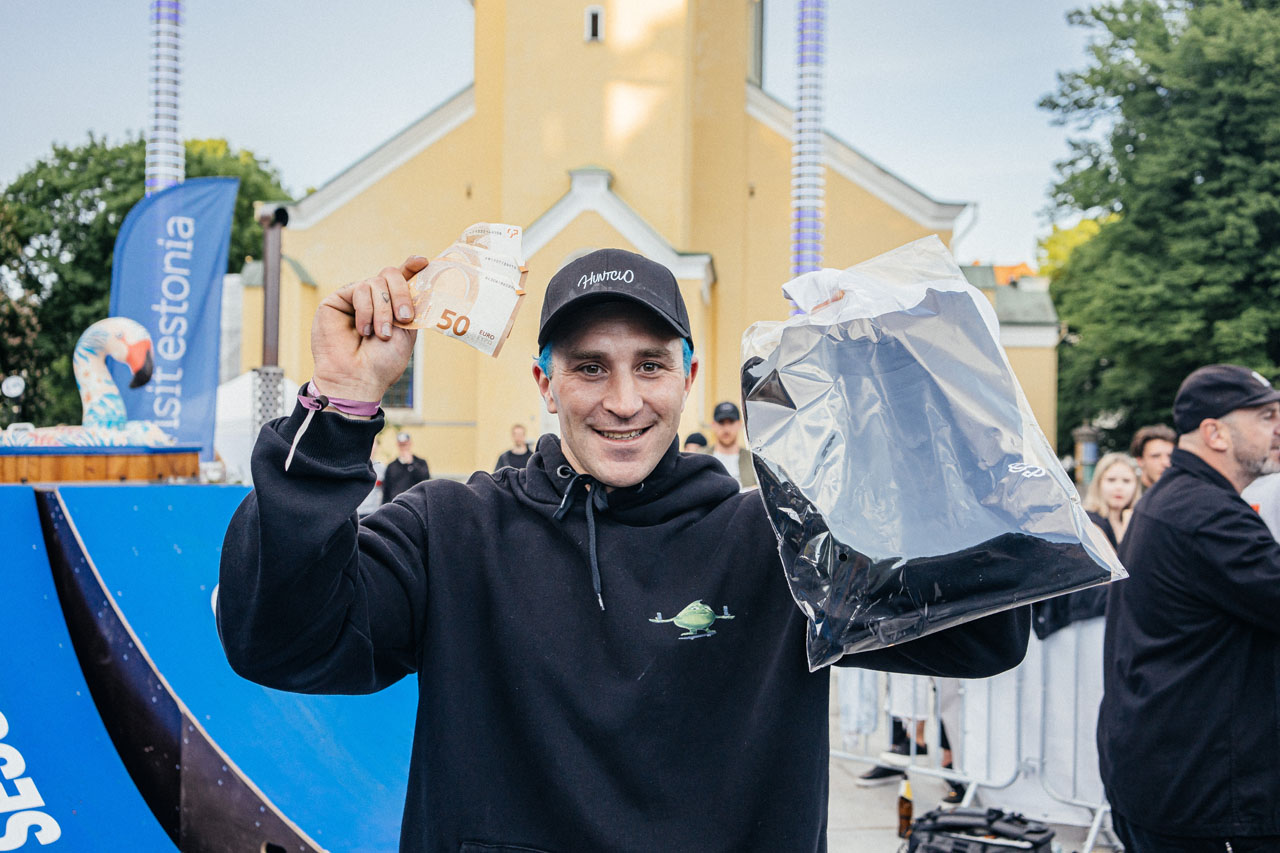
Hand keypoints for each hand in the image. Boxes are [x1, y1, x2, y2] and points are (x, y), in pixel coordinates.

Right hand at [311, 257, 427, 401]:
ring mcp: (355, 298)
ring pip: (376, 282)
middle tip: (404, 318)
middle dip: (401, 294)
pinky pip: (359, 289)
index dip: (412, 266)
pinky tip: (363, 329)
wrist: (358, 378)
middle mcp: (375, 299)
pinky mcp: (338, 300)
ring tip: (379, 334)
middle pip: (391, 274)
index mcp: (393, 306)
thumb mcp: (407, 331)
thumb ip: (412, 304)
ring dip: (383, 309)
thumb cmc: (383, 362)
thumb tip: (420, 276)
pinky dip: (366, 309)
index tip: (422, 261)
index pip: (402, 278)